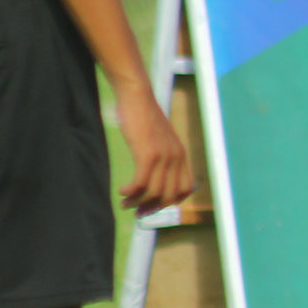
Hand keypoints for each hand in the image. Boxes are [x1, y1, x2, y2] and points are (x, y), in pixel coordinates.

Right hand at [116, 88, 192, 214]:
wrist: (137, 96)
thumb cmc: (143, 116)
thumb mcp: (159, 138)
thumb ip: (161, 154)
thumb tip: (152, 172)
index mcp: (181, 155)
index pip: (185, 189)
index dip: (171, 202)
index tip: (154, 205)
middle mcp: (176, 158)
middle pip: (169, 195)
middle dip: (152, 207)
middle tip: (136, 211)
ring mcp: (164, 157)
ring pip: (154, 192)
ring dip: (137, 202)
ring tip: (125, 203)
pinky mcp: (148, 154)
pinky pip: (141, 183)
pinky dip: (131, 192)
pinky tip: (122, 191)